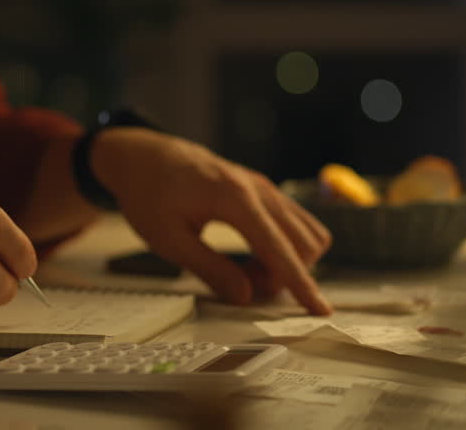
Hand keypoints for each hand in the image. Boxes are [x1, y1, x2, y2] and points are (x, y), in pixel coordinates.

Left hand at [91, 128, 332, 314]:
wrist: (145, 156)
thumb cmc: (150, 193)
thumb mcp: (169, 240)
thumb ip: (210, 269)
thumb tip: (245, 296)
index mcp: (235, 198)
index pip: (279, 249)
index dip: (300, 284)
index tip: (320, 309)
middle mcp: (258, 188)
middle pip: (304, 242)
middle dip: (285, 274)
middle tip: (244, 282)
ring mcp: (264, 187)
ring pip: (306, 232)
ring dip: (287, 260)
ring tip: (246, 268)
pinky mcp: (263, 190)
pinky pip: (293, 222)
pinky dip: (282, 245)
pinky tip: (251, 252)